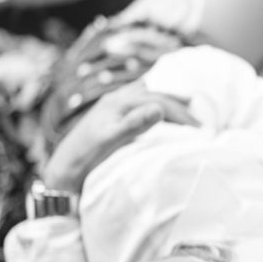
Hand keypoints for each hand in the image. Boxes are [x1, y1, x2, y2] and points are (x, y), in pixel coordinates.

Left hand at [43, 80, 196, 192]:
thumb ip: (134, 124)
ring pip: (146, 93)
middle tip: (200, 121)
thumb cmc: (85, 157)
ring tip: (187, 103)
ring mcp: (111, 105)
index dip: (180, 113)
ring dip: (167, 97)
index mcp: (118, 103)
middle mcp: (115, 99)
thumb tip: (159, 107)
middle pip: (154, 94)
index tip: (199, 128)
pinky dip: (153, 100)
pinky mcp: (109, 114)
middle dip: (179, 105)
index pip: (158, 101)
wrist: (62, 168)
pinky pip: (137, 99)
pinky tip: (158, 106)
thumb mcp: (109, 141)